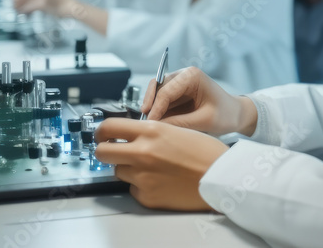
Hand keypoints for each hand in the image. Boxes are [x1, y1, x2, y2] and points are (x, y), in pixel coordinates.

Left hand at [94, 119, 227, 210]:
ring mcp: (142, 176)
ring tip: (151, 167)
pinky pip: (133, 189)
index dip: (101, 130)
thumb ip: (151, 131)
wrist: (221, 177)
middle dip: (105, 150)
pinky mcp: (146, 196)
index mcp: (151, 131)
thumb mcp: (177, 130)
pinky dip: (142, 185)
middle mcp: (142, 153)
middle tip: (113, 151)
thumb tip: (131, 133)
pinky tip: (160, 181)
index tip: (101, 133)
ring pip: (118, 171)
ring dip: (128, 168)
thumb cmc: (206, 153)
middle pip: (102, 152)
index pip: (108, 127)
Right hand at [141, 66, 256, 135]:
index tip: (150, 123)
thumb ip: (180, 123)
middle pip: (157, 88)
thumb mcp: (204, 121)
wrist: (236, 114)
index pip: (166, 91)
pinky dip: (157, 112)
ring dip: (151, 109)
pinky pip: (161, 102)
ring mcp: (178, 84)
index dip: (156, 108)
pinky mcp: (177, 94)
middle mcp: (183, 75)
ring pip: (156, 94)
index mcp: (192, 76)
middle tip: (144, 123)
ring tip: (148, 125)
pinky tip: (156, 124)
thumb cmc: (226, 114)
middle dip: (149, 105)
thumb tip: (157, 127)